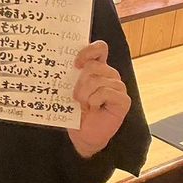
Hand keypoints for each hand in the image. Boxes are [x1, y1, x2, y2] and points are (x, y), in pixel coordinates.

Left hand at [69, 41, 131, 157]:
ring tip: (84, 104)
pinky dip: (95, 100)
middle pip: (93, 66)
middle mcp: (109, 74)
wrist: (83, 134)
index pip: (100, 48)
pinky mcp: (123, 100)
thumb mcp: (69, 89)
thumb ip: (70, 74)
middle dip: (80, 82)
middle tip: (76, 96)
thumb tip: (58, 61)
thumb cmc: (75, 110)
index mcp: (97, 68)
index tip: (76, 63)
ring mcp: (118, 86)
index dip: (88, 51)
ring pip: (98, 80)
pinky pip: (106, 92)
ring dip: (85, 94)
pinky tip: (94, 108)